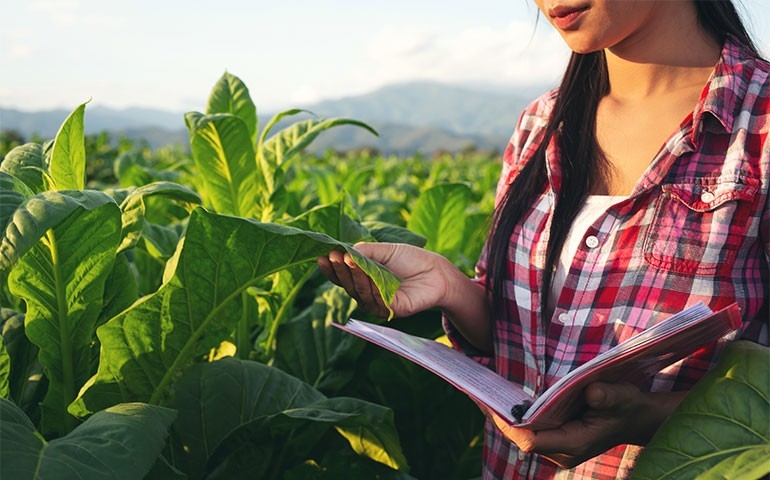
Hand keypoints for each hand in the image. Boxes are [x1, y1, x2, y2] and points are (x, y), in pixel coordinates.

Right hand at [317, 242, 455, 317]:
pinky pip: (375, 300)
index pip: (342, 276)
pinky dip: (370, 286)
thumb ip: (365, 252)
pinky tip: (367, 274)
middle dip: (340, 270)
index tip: (322, 256)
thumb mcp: (385, 251)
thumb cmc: (410, 259)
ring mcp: (378, 303)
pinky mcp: (390, 311)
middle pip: (347, 285)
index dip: (331, 268)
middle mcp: (368, 293)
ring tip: (349, 260)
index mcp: (364, 278)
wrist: (436, 272)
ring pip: (359, 292)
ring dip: (353, 276)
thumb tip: (345, 251)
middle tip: (335, 256)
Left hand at [482, 382, 685, 468]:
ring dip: (502, 415)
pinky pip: (527, 429)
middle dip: (497, 416)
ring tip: (479, 390)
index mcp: (573, 444)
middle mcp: (560, 450)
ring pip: (521, 435)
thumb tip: (592, 393)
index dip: (510, 425)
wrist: (636, 418)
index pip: (531, 441)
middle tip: (476, 391)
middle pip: (519, 438)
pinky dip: (513, 414)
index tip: (494, 404)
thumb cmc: (629, 407)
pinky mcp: (555, 438)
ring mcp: (557, 446)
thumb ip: (609, 396)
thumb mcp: (624, 397)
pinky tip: (499, 396)